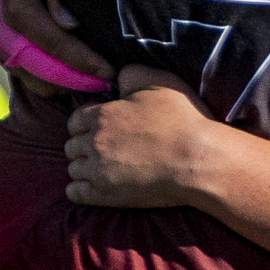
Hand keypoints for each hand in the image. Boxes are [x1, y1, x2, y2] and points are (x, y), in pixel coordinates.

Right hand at [0, 0, 112, 93]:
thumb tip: (69, 24)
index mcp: (18, 6)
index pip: (53, 44)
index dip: (83, 62)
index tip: (109, 71)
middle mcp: (2, 31)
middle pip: (43, 72)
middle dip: (77, 82)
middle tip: (107, 84)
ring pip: (36, 81)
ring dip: (66, 85)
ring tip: (95, 81)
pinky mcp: (1, 53)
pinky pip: (30, 78)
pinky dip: (54, 81)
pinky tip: (76, 75)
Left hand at [65, 72, 214, 206]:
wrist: (198, 160)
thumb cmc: (182, 120)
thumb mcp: (159, 82)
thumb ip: (131, 75)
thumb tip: (117, 79)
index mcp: (102, 115)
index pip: (75, 120)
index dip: (86, 123)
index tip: (100, 128)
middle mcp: (94, 142)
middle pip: (71, 145)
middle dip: (84, 146)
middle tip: (102, 149)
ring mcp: (97, 170)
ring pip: (73, 169)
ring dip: (84, 168)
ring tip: (101, 169)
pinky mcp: (105, 194)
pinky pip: (75, 193)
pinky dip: (80, 190)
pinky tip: (93, 186)